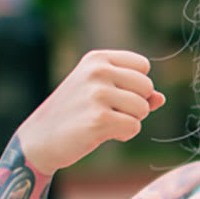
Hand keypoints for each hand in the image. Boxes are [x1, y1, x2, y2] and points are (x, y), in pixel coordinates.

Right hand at [15, 49, 164, 174]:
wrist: (39, 139)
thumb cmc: (74, 114)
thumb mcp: (100, 93)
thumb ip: (132, 92)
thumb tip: (160, 98)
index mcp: (97, 59)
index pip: (143, 66)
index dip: (136, 85)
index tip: (113, 94)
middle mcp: (97, 71)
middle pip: (147, 87)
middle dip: (135, 104)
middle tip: (109, 111)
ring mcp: (97, 94)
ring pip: (143, 108)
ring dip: (130, 121)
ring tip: (103, 122)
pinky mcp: (99, 119)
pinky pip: (134, 127)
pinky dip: (123, 135)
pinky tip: (102, 133)